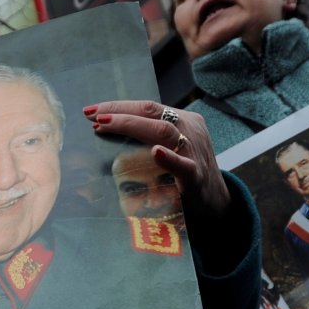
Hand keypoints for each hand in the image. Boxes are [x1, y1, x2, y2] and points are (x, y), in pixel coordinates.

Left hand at [83, 100, 230, 223]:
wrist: (216, 202)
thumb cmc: (184, 173)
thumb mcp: (172, 147)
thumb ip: (149, 137)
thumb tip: (106, 129)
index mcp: (183, 120)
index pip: (147, 107)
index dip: (119, 107)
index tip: (92, 110)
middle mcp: (189, 130)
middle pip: (151, 112)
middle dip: (118, 112)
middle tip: (91, 114)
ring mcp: (194, 151)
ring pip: (163, 131)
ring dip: (131, 125)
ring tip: (105, 124)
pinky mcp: (197, 176)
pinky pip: (184, 165)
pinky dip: (169, 158)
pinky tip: (155, 152)